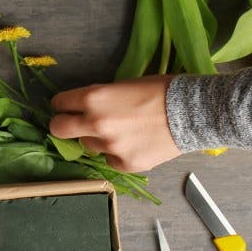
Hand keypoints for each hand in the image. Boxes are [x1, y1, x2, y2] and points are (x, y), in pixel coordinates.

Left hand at [48, 76, 180, 172]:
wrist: (192, 113)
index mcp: (94, 98)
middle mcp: (96, 123)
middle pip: (59, 129)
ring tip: (120, 132)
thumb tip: (83, 109)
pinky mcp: (124, 164)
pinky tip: (134, 143)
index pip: (60, 103)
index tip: (68, 107)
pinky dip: (117, 153)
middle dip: (62, 125)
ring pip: (87, 146)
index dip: (63, 104)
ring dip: (97, 139)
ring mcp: (109, 146)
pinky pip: (109, 160)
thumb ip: (100, 99)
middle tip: (73, 124)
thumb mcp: (123, 86)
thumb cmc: (160, 91)